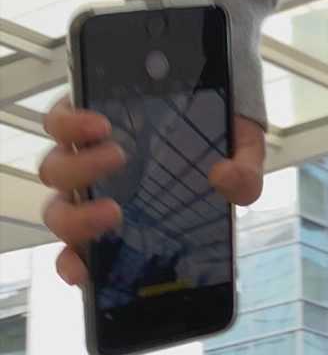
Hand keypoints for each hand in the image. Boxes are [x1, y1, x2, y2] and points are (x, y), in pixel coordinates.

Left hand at [39, 99, 265, 288]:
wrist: (208, 81)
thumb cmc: (216, 134)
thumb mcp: (241, 159)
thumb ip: (243, 180)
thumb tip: (227, 180)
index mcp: (119, 213)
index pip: (81, 249)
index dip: (74, 264)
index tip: (86, 273)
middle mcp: (91, 188)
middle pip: (61, 214)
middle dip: (79, 220)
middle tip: (114, 212)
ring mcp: (80, 151)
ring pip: (55, 171)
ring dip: (80, 169)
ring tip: (120, 155)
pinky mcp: (79, 112)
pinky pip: (57, 122)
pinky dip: (72, 126)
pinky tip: (101, 124)